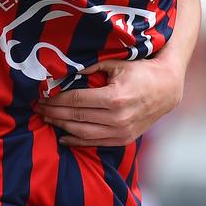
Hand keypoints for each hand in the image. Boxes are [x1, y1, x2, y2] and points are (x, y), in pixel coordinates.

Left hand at [35, 57, 183, 145]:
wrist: (167, 89)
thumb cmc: (141, 71)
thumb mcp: (118, 63)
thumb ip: (92, 67)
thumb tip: (66, 68)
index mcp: (115, 98)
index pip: (76, 100)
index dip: (57, 99)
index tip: (42, 95)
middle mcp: (117, 118)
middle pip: (76, 116)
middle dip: (54, 111)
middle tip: (38, 106)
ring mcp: (121, 131)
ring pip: (82, 132)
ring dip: (62, 126)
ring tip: (47, 118)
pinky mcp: (123, 139)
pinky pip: (95, 142)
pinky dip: (77, 141)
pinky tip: (63, 136)